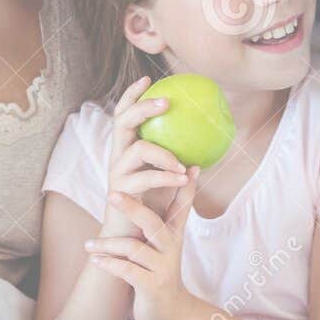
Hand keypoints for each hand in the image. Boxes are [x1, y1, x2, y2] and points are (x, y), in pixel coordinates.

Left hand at [85, 176, 204, 319]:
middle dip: (132, 207)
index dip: (185, 186)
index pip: (182, 205)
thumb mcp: (168, 241)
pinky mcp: (151, 285)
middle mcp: (171, 247)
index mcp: (174, 233)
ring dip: (108, 245)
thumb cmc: (161, 269)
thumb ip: (170, 212)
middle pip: (152, 222)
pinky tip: (95, 260)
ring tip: (88, 245)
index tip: (185, 168)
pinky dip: (109, 264)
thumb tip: (177, 181)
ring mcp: (162, 267)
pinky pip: (127, 271)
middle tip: (111, 194)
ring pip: (133, 248)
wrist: (170, 311)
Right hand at [101, 75, 190, 238]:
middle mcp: (117, 156)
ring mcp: (116, 173)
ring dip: (163, 152)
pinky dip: (165, 176)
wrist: (132, 239)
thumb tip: (203, 152)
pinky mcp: (120, 191)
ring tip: (182, 162)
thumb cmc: (150, 209)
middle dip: (142, 108)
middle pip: (122, 122)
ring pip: (136, 149)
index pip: (123, 115)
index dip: (131, 95)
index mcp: (126, 149)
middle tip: (165, 103)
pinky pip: (144, 177)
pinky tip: (184, 177)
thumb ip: (179, 166)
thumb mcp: (168, 182)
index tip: (148, 80)